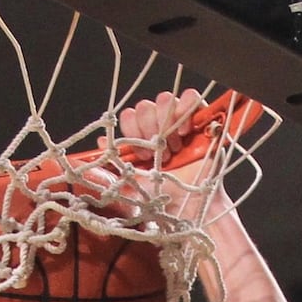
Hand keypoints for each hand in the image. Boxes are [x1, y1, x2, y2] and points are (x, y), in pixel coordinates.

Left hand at [112, 89, 233, 214]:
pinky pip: (191, 96)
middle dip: (148, 130)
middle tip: (159, 154)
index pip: (129, 115)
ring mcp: (180, 120)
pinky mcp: (201, 119)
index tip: (142, 156)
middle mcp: (160, 126)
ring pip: (165, 99)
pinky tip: (185, 131)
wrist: (187, 205)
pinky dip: (185, 109)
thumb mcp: (130, 182)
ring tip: (174, 148)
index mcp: (142, 136)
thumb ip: (114, 164)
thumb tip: (100, 141)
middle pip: (145, 106)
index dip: (132, 131)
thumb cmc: (162, 196)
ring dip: (166, 123)